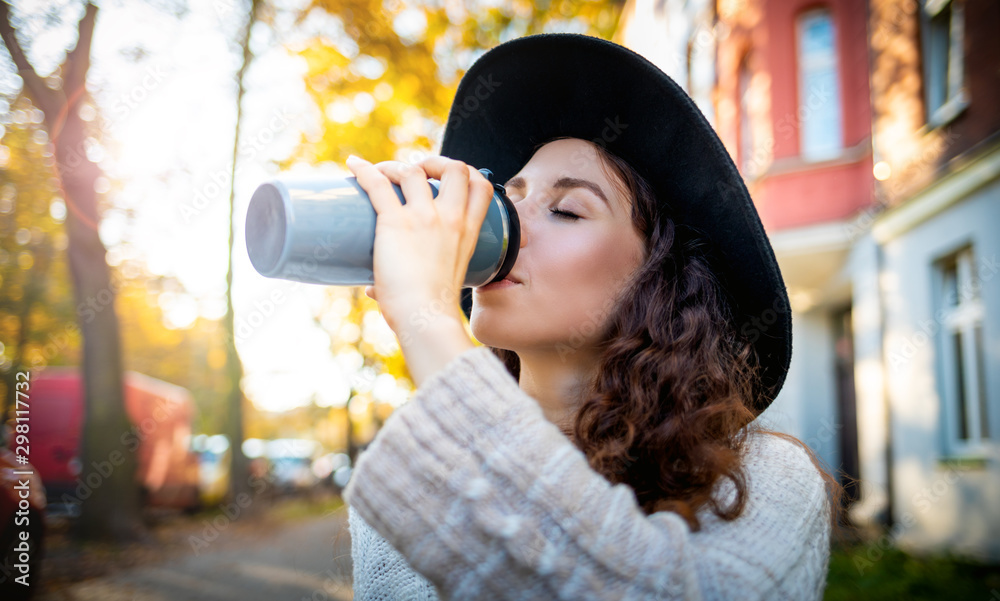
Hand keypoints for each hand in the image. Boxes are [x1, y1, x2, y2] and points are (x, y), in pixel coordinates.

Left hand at [344, 154, 491, 384]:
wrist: (425, 318)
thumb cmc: (432, 311)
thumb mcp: (442, 285)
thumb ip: (408, 283)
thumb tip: (373, 289)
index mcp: (468, 232)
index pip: (481, 186)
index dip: (468, 172)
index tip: (448, 177)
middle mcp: (450, 218)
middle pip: (453, 168)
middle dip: (434, 162)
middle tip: (416, 171)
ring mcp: (424, 217)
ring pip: (413, 171)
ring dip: (396, 167)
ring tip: (382, 173)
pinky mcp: (395, 221)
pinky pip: (377, 184)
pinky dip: (364, 170)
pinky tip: (354, 165)